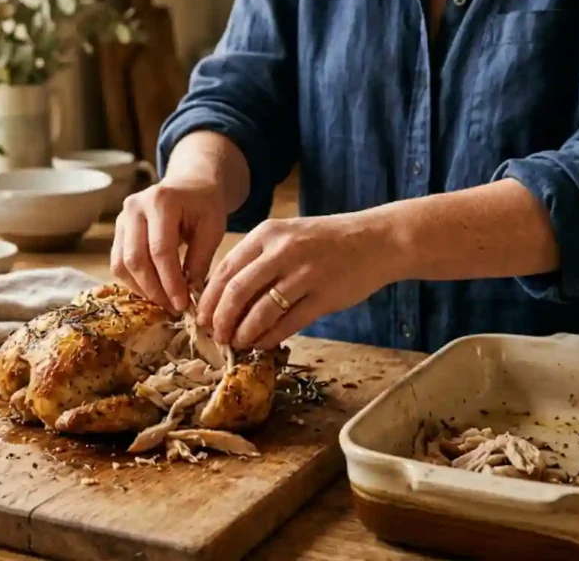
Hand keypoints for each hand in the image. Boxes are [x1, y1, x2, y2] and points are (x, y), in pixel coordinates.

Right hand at [110, 174, 227, 312]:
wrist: (189, 183)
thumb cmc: (204, 205)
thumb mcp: (212, 228)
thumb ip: (200, 260)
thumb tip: (189, 295)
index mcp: (161, 201)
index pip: (160, 251)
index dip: (170, 282)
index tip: (183, 304)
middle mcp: (134, 207)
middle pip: (136, 259)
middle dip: (154, 289)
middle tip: (173, 307)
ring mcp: (121, 218)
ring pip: (121, 264)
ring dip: (142, 289)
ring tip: (164, 301)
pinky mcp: (117, 230)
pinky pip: (118, 263)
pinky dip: (134, 282)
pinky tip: (153, 290)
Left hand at [197, 212, 404, 348]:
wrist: (377, 240)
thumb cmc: (326, 241)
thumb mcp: (287, 236)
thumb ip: (257, 259)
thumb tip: (223, 295)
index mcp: (267, 234)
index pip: (225, 269)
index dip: (209, 298)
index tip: (202, 317)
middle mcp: (282, 251)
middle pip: (236, 291)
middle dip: (221, 319)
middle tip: (216, 336)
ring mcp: (304, 274)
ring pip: (260, 311)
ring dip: (243, 332)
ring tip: (237, 343)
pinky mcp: (324, 296)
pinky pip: (288, 323)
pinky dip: (269, 338)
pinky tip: (261, 344)